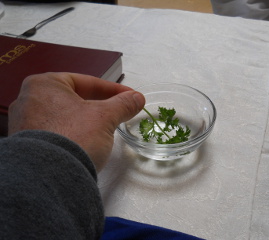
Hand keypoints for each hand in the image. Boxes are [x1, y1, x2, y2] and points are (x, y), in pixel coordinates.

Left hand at [8, 72, 144, 171]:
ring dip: (87, 119)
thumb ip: (123, 104)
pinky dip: (73, 132)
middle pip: (75, 98)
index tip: (129, 96)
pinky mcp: (28, 143)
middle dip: (99, 104)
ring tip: (105, 126)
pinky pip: (57, 131)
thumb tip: (137, 98)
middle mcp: (28, 100)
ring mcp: (25, 123)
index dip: (113, 89)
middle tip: (119, 110)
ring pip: (66, 115)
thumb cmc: (74, 137)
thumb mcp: (105, 117)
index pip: (86, 82)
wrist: (50, 178)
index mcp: (44, 84)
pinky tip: (86, 140)